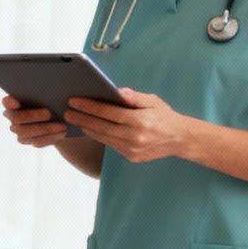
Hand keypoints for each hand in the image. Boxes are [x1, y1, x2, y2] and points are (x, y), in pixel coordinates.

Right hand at [3, 95, 68, 147]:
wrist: (55, 115)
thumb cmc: (49, 100)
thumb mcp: (47, 95)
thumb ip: (42, 93)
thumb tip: (47, 87)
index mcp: (13, 102)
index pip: (7, 102)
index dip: (9, 103)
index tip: (17, 101)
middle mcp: (12, 117)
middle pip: (16, 119)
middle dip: (33, 116)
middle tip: (49, 113)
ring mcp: (18, 130)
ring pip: (26, 133)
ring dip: (46, 129)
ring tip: (62, 126)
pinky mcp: (26, 140)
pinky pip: (36, 142)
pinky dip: (50, 138)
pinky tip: (62, 133)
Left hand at [64, 87, 193, 163]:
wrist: (180, 139)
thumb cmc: (164, 116)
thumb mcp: (152, 101)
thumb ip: (133, 97)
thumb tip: (116, 91)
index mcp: (139, 121)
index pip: (108, 112)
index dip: (89, 106)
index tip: (74, 101)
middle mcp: (134, 137)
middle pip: (101, 127)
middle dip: (82, 118)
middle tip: (67, 112)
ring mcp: (132, 149)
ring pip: (103, 138)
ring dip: (88, 128)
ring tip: (75, 120)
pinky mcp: (131, 157)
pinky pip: (111, 145)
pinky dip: (99, 136)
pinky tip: (91, 129)